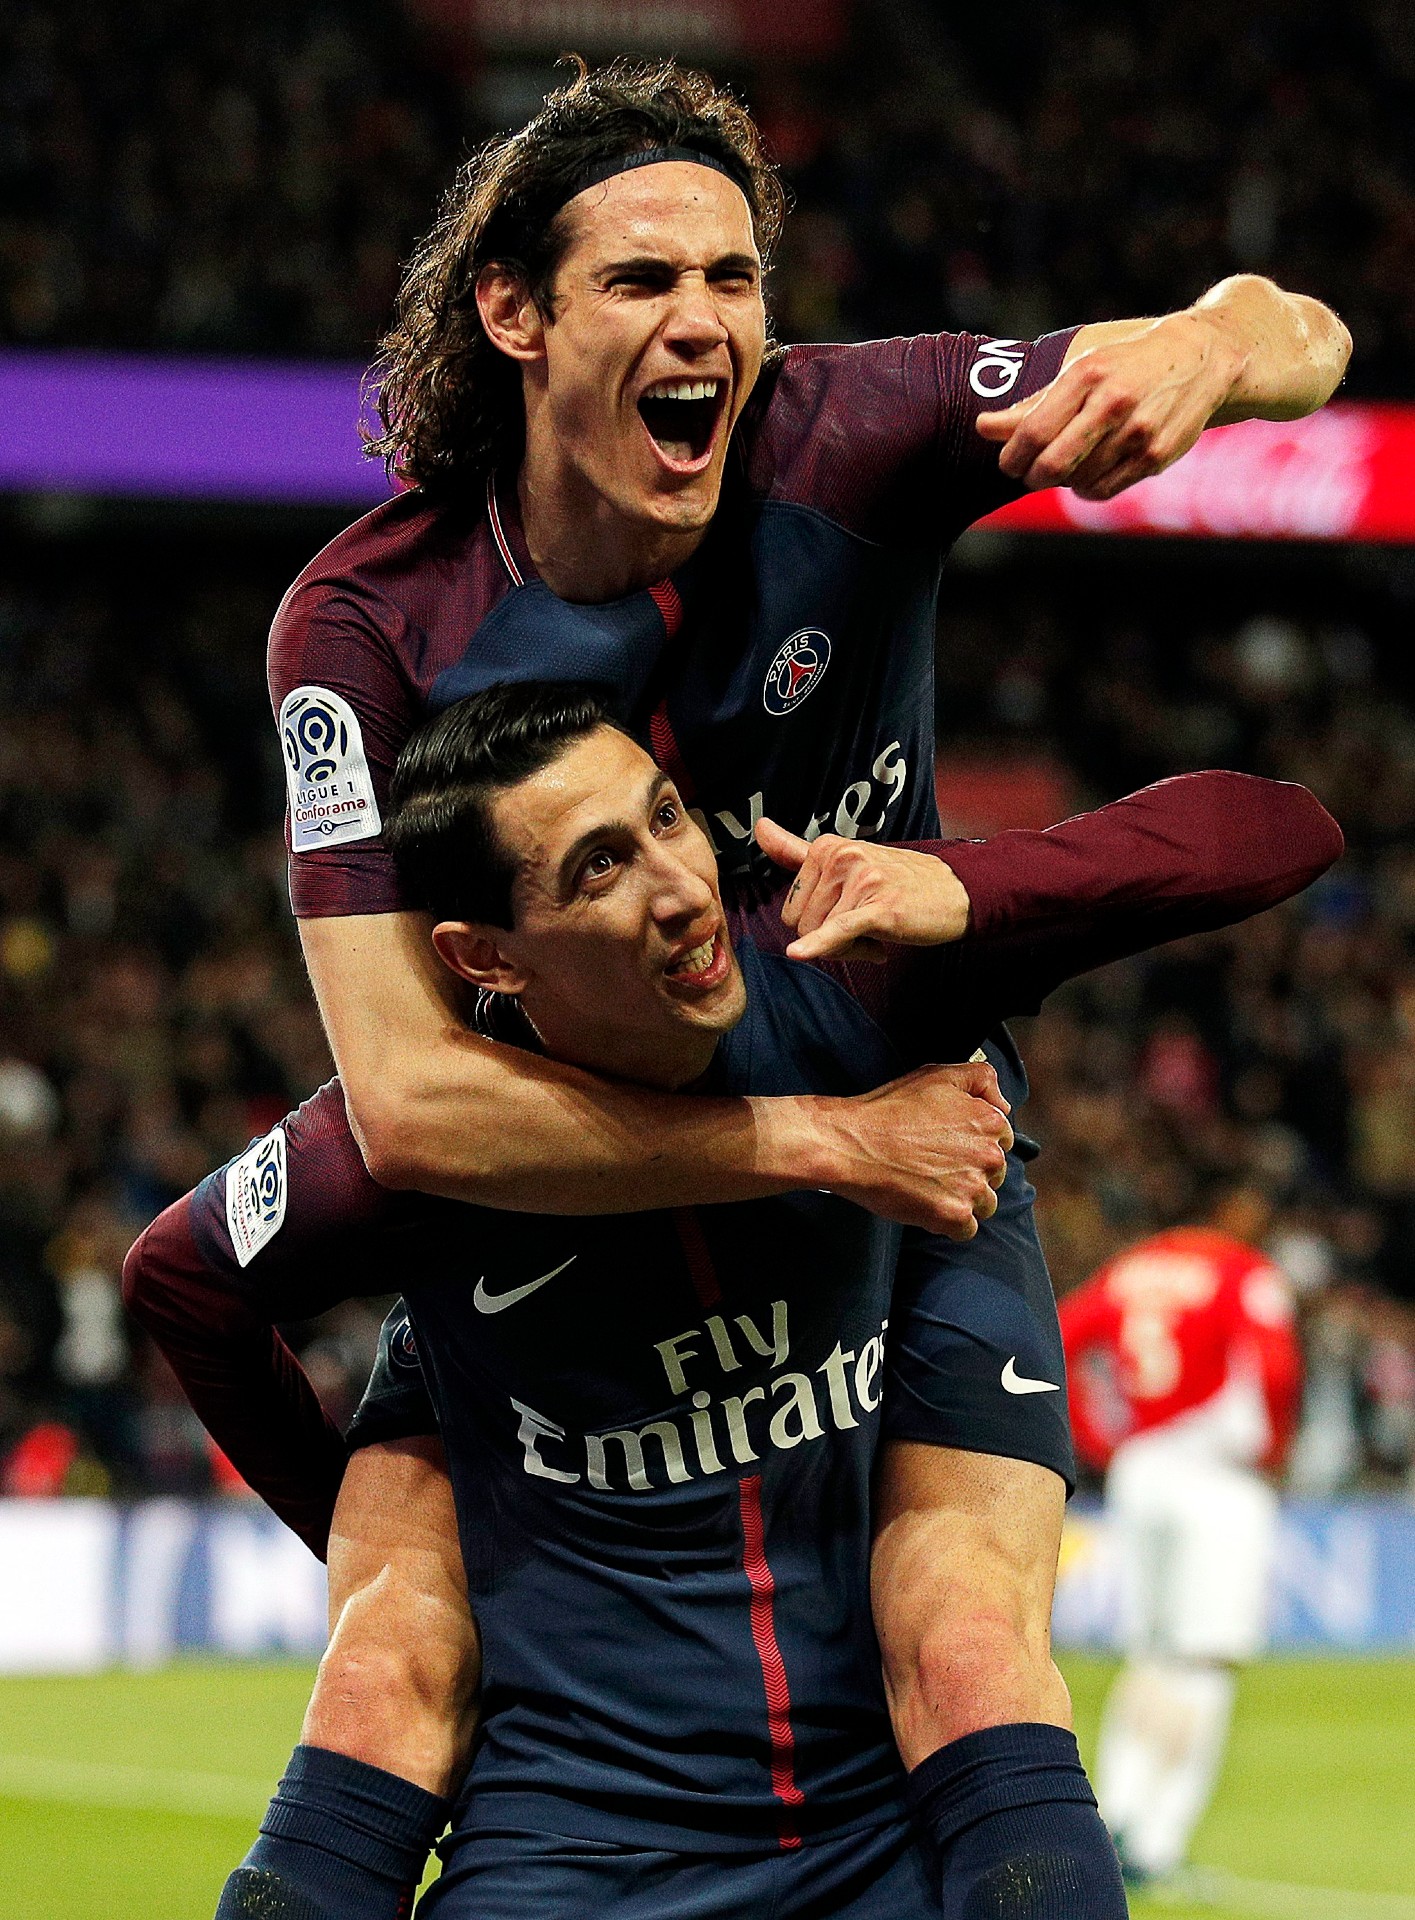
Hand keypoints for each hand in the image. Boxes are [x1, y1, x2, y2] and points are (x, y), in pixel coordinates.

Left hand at [755, 817, 970, 961]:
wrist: (958, 891)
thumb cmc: (900, 881)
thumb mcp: (846, 860)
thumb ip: (797, 850)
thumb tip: (759, 828)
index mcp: (828, 847)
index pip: (792, 906)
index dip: (817, 923)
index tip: (847, 914)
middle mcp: (841, 857)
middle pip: (802, 924)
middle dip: (831, 937)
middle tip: (867, 925)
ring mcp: (860, 880)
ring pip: (822, 937)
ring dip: (850, 946)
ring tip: (880, 928)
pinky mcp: (878, 907)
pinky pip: (838, 931)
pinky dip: (819, 945)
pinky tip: (800, 953)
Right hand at [818, 1060, 1013, 1238]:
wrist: (852, 1144)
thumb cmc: (889, 1109)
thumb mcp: (937, 1075)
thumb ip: (981, 1080)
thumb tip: (1004, 1105)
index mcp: (989, 1121)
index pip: (1001, 1140)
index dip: (973, 1143)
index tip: (948, 1145)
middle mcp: (989, 1155)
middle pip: (995, 1174)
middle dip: (970, 1172)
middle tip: (933, 1164)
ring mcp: (974, 1187)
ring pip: (983, 1203)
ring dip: (962, 1198)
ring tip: (928, 1185)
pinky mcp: (955, 1215)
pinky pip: (966, 1229)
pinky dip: (948, 1222)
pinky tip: (925, 1203)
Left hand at [975, 310, 1244, 500]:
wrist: (1201, 360)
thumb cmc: (1126, 365)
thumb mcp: (1081, 371)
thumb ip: (1031, 405)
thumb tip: (984, 428)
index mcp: (1088, 375)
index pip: (1033, 433)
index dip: (1012, 458)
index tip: (1008, 464)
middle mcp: (1114, 402)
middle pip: (1053, 465)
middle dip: (1033, 476)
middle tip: (1030, 473)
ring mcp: (1139, 432)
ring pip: (1077, 481)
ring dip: (1063, 480)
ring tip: (1069, 462)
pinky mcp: (1156, 456)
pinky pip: (1103, 490)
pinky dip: (1087, 488)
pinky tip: (1091, 470)